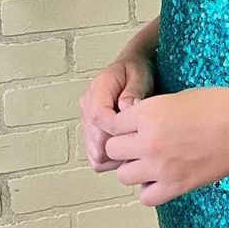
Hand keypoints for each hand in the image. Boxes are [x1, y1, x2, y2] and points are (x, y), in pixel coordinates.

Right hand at [79, 50, 155, 173]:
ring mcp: (87, 121)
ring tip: (135, 146)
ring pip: (95, 153)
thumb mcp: (140, 75)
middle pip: (95, 141)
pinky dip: (112, 159)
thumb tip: (127, 108)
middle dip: (119, 146)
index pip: (98, 117)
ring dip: (116, 156)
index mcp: (98, 89)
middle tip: (140, 142)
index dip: (116, 129)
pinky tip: (128, 150)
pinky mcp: (92, 133)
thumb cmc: (136, 70)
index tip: (134, 131)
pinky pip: (97, 157)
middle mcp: (87, 106)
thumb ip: (133, 91)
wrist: (131, 68)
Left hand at [94, 85, 228, 206]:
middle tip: (141, 143)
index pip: (112, 124)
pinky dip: (150, 189)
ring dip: (134, 168)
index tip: (131, 126)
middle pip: (113, 150)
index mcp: (148, 113)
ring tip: (152, 161)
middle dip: (124, 146)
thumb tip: (134, 124)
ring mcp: (161, 167)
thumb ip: (150, 113)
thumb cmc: (219, 105)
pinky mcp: (176, 186)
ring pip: (123, 176)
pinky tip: (162, 178)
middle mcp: (148, 141)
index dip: (121, 124)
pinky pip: (145, 197)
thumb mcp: (177, 98)